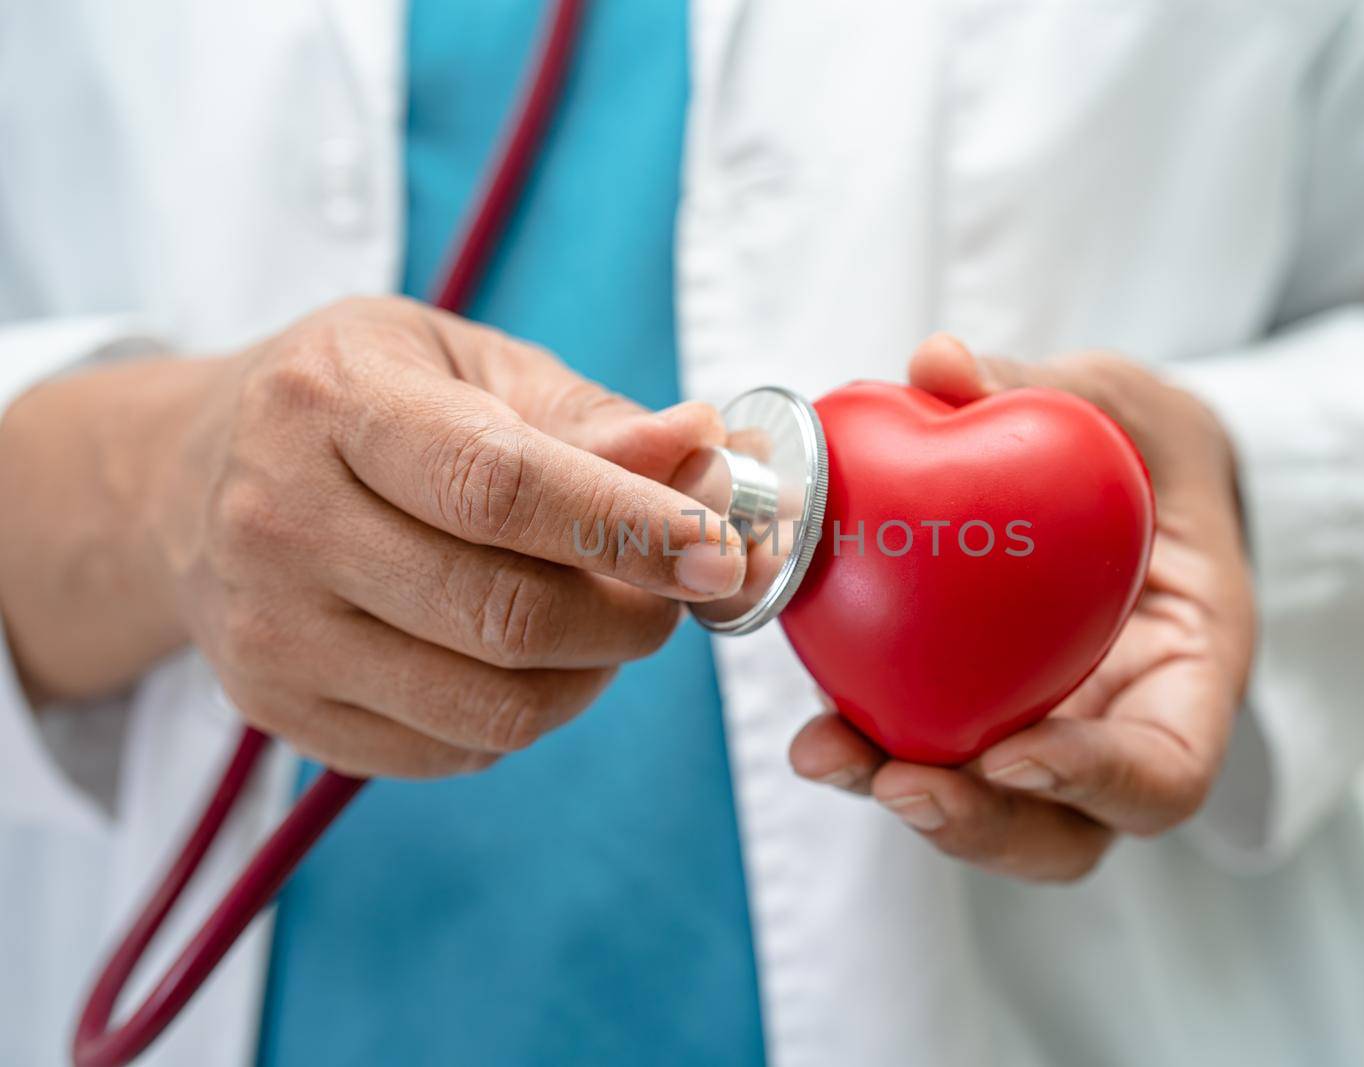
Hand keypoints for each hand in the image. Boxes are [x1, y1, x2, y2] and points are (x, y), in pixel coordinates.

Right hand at [0, 297, 742, 776]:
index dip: (626, 527)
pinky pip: (455, 752)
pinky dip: (531, 715)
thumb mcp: (472, 367)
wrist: (197, 476)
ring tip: (610, 619)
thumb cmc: (367, 402)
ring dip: (594, 675)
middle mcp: (278, 520)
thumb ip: (594, 417)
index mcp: (330, 402)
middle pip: (503, 615)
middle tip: (683, 588)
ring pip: (490, 707)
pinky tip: (533, 659)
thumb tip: (709, 453)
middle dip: (633, 615)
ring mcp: (270, 631)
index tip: (720, 549)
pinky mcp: (282, 711)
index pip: (498, 486)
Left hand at [789, 334, 1253, 880]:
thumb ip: (1046, 386)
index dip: (1094, 781)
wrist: (1139, 480)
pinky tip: (815, 714)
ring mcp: (1057, 739)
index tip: (1010, 749)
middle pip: (1066, 834)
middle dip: (977, 823)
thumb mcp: (1123, 401)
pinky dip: (878, 740)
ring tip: (822, 752)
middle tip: (893, 779)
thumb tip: (938, 362)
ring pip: (993, 817)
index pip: (1167, 774)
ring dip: (906, 796)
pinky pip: (938, 750)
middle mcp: (1125, 728)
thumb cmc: (1150, 448)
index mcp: (1193, 670)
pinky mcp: (988, 718)